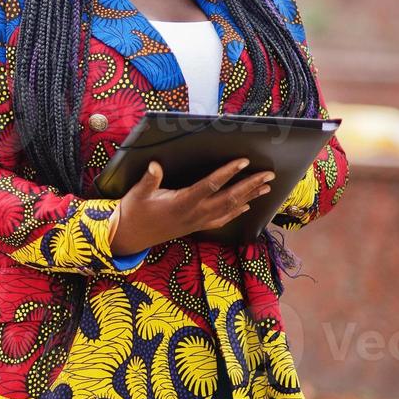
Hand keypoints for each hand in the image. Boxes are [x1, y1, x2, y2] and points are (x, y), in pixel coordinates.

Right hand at [110, 158, 275, 253]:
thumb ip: (149, 180)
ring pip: (229, 209)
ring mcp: (197, 221)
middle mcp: (195, 213)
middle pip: (229, 198)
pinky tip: (246, 206)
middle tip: (268, 175)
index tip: (243, 162)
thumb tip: (155, 165)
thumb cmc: (134, 212)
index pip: (211, 185)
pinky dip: (236, 212)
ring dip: (249, 197)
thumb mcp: (138, 194)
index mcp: (182, 202)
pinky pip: (221, 220)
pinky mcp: (196, 226)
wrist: (131, 236)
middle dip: (250, 185)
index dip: (228, 173)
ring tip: (266, 188)